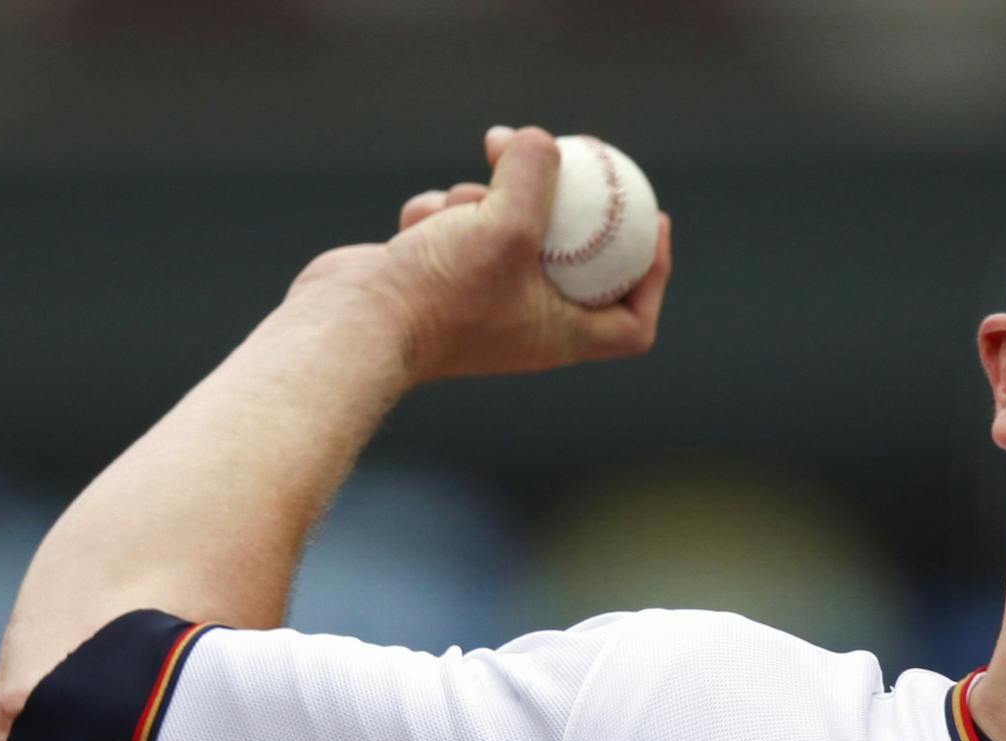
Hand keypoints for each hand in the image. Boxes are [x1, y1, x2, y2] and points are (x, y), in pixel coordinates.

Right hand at [287, 125, 673, 386]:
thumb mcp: (507, 223)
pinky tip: (418, 222)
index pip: (633, 321)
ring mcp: (480, 301)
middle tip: (557, 154)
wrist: (352, 323)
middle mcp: (526, 324)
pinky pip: (457, 229)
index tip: (653, 224)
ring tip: (461, 202)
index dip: (654, 275)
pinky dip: (441, 215)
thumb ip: (535, 174)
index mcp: (561, 336)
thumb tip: (541, 140)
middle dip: (560, 203)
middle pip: (572, 258)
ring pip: (506, 229)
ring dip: (485, 201)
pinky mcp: (438, 277)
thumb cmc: (440, 291)